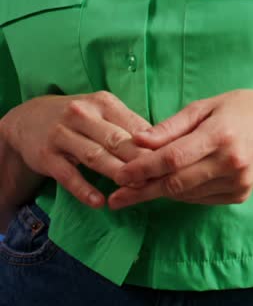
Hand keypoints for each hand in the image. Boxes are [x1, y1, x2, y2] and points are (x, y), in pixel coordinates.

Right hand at [1, 92, 154, 210]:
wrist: (27, 119)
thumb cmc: (77, 118)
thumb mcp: (101, 111)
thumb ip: (128, 125)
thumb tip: (163, 144)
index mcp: (102, 102)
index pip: (134, 125)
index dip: (154, 146)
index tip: (171, 162)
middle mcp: (82, 114)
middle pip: (116, 140)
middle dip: (139, 160)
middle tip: (159, 178)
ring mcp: (62, 135)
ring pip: (94, 156)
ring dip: (116, 173)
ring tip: (135, 189)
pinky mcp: (46, 156)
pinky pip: (67, 175)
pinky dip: (84, 189)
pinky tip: (99, 202)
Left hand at [107, 89, 252, 209]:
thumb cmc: (240, 109)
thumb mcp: (205, 106)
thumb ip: (171, 126)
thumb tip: (138, 141)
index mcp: (219, 135)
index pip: (173, 158)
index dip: (143, 169)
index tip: (119, 176)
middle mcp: (230, 162)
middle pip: (176, 184)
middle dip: (143, 190)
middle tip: (117, 197)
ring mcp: (238, 182)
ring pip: (186, 195)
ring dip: (160, 193)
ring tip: (136, 190)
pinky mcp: (241, 195)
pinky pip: (201, 199)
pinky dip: (182, 194)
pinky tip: (169, 186)